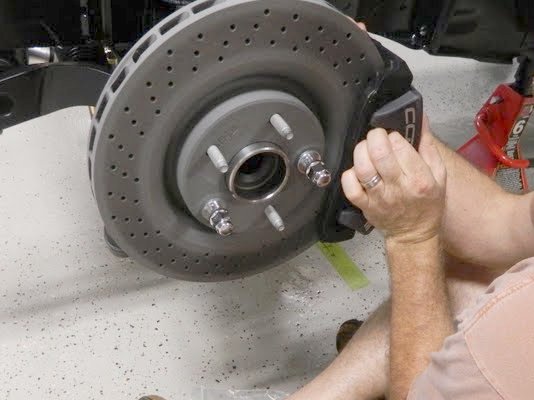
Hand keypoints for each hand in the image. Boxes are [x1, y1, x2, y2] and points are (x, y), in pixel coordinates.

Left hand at [341, 117, 446, 244]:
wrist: (414, 234)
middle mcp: (399, 188)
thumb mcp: (439, 174)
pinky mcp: (365, 206)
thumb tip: (421, 120)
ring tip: (366, 149)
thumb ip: (428, 146)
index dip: (394, 135)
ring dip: (361, 151)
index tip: (395, 137)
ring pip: (363, 168)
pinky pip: (350, 187)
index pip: (401, 146)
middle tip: (377, 136)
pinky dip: (349, 174)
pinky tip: (357, 170)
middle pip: (379, 154)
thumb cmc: (427, 204)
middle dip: (375, 137)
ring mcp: (379, 198)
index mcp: (420, 179)